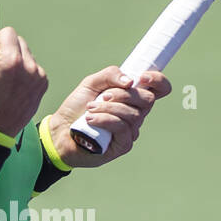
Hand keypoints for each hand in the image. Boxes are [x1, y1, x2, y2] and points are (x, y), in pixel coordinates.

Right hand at [0, 27, 47, 137]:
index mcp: (11, 59)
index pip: (8, 32)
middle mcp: (29, 66)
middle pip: (20, 41)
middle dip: (9, 50)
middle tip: (0, 69)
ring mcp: (38, 76)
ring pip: (28, 54)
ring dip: (18, 61)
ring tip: (8, 80)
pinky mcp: (44, 84)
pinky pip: (34, 67)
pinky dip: (26, 72)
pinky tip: (17, 86)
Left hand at [45, 67, 171, 166]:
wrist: (61, 130)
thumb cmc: (78, 107)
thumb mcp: (92, 83)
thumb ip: (110, 74)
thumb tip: (130, 81)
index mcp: (133, 98)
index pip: (160, 89)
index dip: (158, 81)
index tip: (141, 77)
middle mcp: (136, 114)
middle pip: (147, 100)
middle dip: (123, 94)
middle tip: (103, 96)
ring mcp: (131, 131)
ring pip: (133, 114)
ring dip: (108, 108)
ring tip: (90, 109)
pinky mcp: (123, 145)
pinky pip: (122, 128)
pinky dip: (104, 120)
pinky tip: (90, 119)